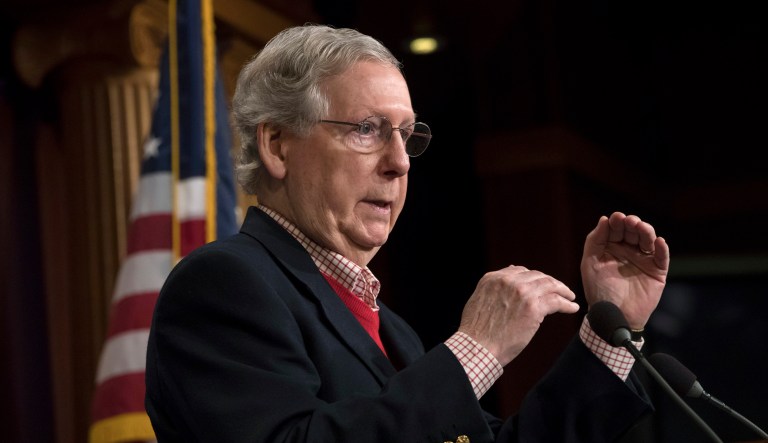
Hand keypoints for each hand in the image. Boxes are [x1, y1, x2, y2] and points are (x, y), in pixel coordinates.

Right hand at [458, 265, 579, 366]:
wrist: (478, 347)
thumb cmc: (476, 331)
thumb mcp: (478, 301)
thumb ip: (492, 289)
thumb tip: (502, 282)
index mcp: (493, 278)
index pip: (520, 271)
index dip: (533, 278)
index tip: (541, 285)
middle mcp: (508, 281)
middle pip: (537, 276)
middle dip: (550, 282)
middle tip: (560, 290)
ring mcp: (522, 293)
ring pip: (550, 285)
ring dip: (563, 290)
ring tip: (570, 297)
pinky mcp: (534, 308)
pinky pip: (556, 301)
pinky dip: (567, 304)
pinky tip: (572, 307)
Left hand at [581, 212, 669, 329]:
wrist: (613, 314)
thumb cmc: (599, 290)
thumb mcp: (590, 263)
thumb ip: (595, 241)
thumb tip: (604, 219)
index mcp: (611, 247)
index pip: (616, 229)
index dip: (617, 221)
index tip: (616, 218)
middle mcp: (628, 250)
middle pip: (633, 231)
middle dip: (632, 224)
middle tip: (630, 222)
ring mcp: (643, 259)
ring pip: (648, 240)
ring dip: (646, 232)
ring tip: (642, 227)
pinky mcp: (657, 271)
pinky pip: (662, 257)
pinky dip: (662, 248)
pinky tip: (658, 241)